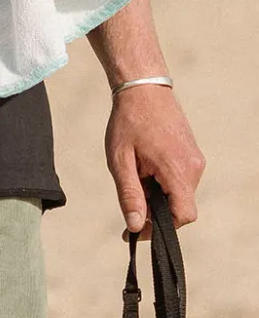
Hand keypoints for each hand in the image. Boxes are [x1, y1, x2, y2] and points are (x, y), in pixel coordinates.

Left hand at [104, 86, 205, 237]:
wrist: (143, 89)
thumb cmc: (128, 122)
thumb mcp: (120, 160)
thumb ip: (129, 195)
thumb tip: (135, 226)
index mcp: (178, 170)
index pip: (183, 216)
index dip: (161, 228)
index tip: (137, 228)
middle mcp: (194, 167)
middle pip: (180, 208)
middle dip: (155, 211)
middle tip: (130, 201)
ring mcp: (196, 160)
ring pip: (179, 195)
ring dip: (158, 196)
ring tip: (136, 175)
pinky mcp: (193, 155)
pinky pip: (181, 181)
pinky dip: (163, 184)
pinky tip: (145, 168)